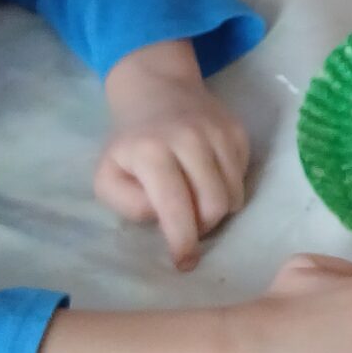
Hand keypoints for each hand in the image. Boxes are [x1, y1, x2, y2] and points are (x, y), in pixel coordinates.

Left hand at [98, 40, 251, 269]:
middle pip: (213, 205)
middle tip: (190, 227)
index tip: (185, 263)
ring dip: (219, 211)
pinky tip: (210, 178)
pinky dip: (230, 188)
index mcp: (152, 152)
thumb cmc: (130, 142)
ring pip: (234, 194)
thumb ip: (128, 204)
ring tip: (199, 203)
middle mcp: (189, 139)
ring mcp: (218, 132)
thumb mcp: (108, 175)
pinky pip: (243, 176)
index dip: (183, 241)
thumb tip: (163, 217)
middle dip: (203, 227)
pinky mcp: (237, 130)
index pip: (175, 207)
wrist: (156, 89)